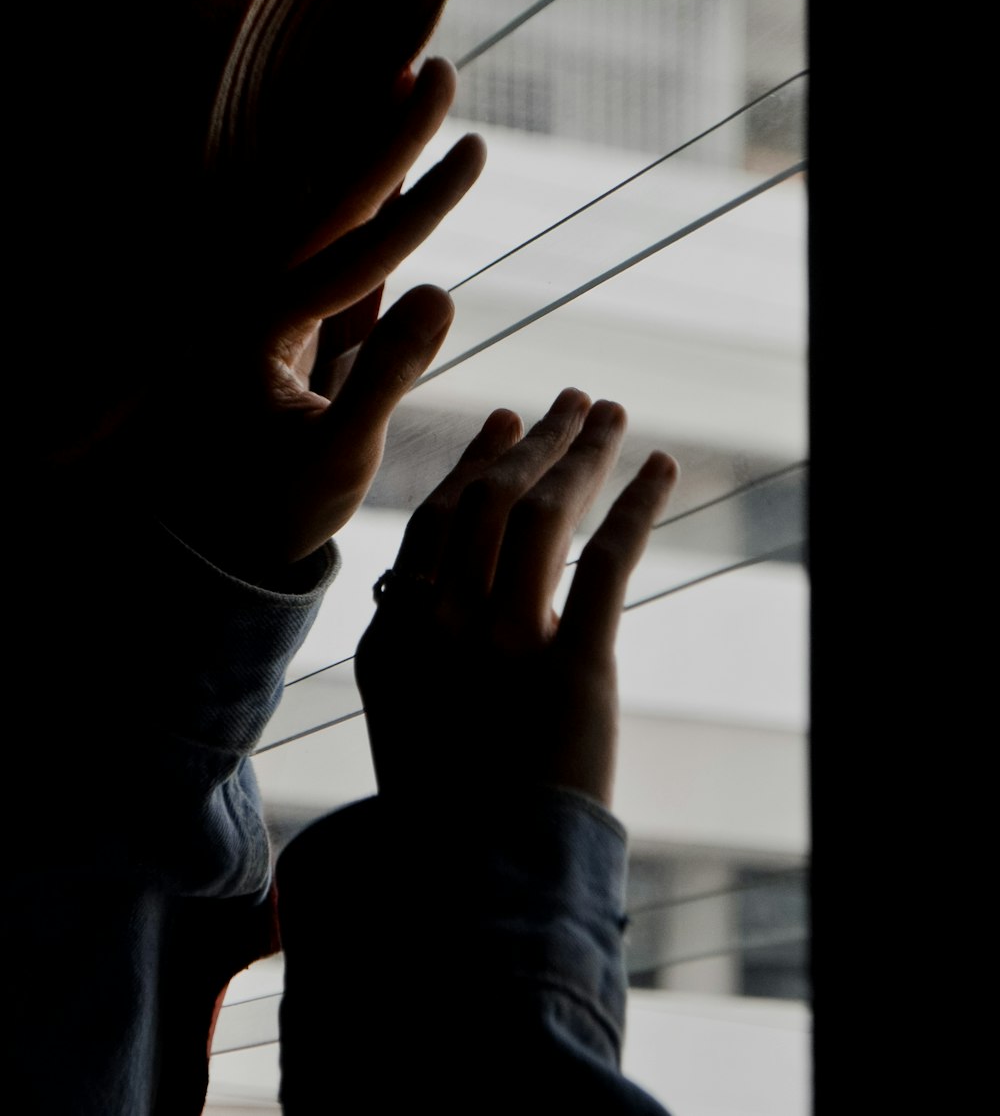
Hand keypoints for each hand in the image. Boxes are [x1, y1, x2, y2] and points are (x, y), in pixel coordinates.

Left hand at [114, 58, 483, 581]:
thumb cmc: (277, 507)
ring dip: (365, 146)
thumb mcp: (336, 460)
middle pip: (326, 195)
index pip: (354, 242)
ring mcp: (263, 296)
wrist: (219, 535)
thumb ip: (384, 378)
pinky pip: (324, 237)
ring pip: (320, 204)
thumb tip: (441, 290)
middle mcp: (254, 292)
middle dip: (383, 131)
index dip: (418, 190)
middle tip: (435, 65)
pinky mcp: (278, 310)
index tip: (473, 138)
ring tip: (403, 84)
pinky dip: (357, 195)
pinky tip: (385, 171)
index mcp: (262, 324)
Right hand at [355, 389, 677, 808]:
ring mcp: (504, 645)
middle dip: (537, 441)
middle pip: (492, 502)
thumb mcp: (407, 723)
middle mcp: (442, 627)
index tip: (504, 422)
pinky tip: (660, 468)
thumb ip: (418, 648)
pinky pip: (606, 561)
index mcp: (396, 637)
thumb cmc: (445, 816)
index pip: (438, 520)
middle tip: (571, 402)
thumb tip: (438, 588)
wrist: (476, 900)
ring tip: (609, 413)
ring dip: (583, 452)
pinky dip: (637, 505)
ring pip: (545, 514)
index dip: (475, 463)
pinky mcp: (573, 667)